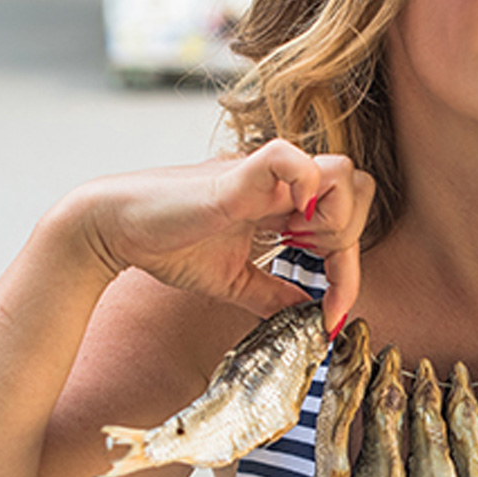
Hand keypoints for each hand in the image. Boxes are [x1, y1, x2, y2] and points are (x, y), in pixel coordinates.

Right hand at [72, 139, 374, 332]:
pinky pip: (294, 158)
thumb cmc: (170, 246)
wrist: (117, 230)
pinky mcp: (240, 172)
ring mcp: (266, 174)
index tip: (331, 318)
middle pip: (360, 188)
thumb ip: (272, 294)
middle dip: (349, 239)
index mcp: (283, 203)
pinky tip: (287, 221)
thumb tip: (310, 312)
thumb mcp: (234, 281)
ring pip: (343, 169)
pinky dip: (306, 187)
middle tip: (312, 267)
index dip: (348, 276)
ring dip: (334, 217)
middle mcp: (282, 183)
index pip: (346, 226)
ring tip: (296, 242)